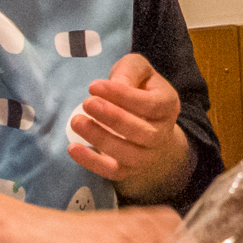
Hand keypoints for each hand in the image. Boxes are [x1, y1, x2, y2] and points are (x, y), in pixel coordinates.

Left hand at [67, 52, 187, 194]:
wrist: (147, 120)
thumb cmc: (139, 89)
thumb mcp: (138, 70)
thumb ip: (129, 72)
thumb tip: (113, 86)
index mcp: (169, 106)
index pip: (150, 105)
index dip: (123, 96)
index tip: (94, 86)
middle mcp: (163, 134)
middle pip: (144, 133)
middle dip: (114, 118)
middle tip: (87, 103)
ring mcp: (147, 155)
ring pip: (129, 155)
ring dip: (101, 139)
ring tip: (77, 121)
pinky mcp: (129, 169)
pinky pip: (113, 172)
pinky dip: (93, 162)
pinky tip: (74, 148)